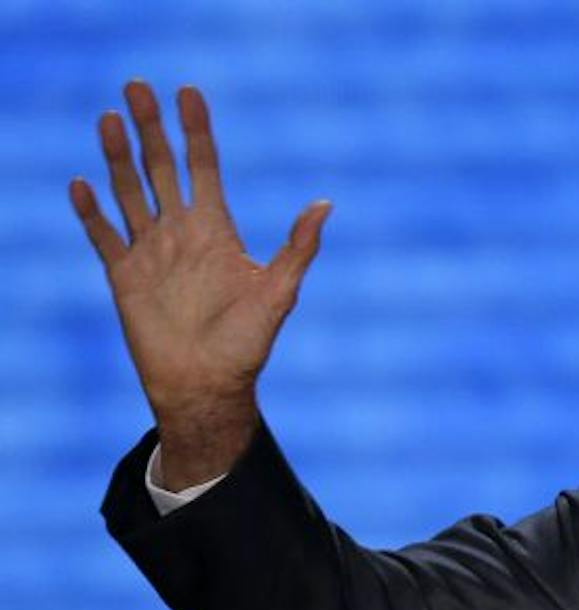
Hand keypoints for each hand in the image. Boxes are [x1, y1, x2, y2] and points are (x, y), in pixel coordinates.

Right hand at [69, 80, 330, 485]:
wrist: (207, 384)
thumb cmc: (248, 343)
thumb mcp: (279, 290)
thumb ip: (298, 247)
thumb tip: (325, 204)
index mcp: (216, 230)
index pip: (204, 166)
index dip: (197, 130)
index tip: (189, 92)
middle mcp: (181, 233)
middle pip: (161, 167)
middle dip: (150, 127)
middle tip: (136, 85)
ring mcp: (150, 252)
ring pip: (128, 191)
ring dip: (117, 155)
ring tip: (108, 118)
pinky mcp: (123, 275)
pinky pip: (102, 235)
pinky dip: (90, 210)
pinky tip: (81, 182)